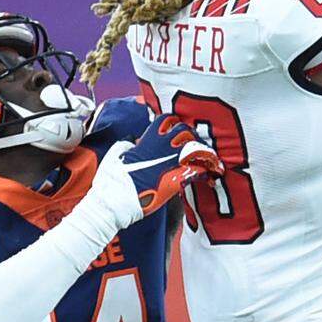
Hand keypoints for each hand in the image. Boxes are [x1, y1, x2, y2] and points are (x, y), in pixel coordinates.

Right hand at [89, 120, 224, 228]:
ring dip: (205, 153)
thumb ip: (126, 144)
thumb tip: (132, 141)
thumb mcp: (115, 155)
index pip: (166, 120)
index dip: (176, 123)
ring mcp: (169, 164)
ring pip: (196, 148)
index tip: (179, 130)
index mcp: (146, 141)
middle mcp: (160, 148)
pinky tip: (207, 177)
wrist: (114, 201)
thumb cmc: (112, 181)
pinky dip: (205, 172)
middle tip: (196, 146)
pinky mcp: (175, 181)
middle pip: (185, 131)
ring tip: (209, 160)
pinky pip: (197, 171)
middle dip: (193, 136)